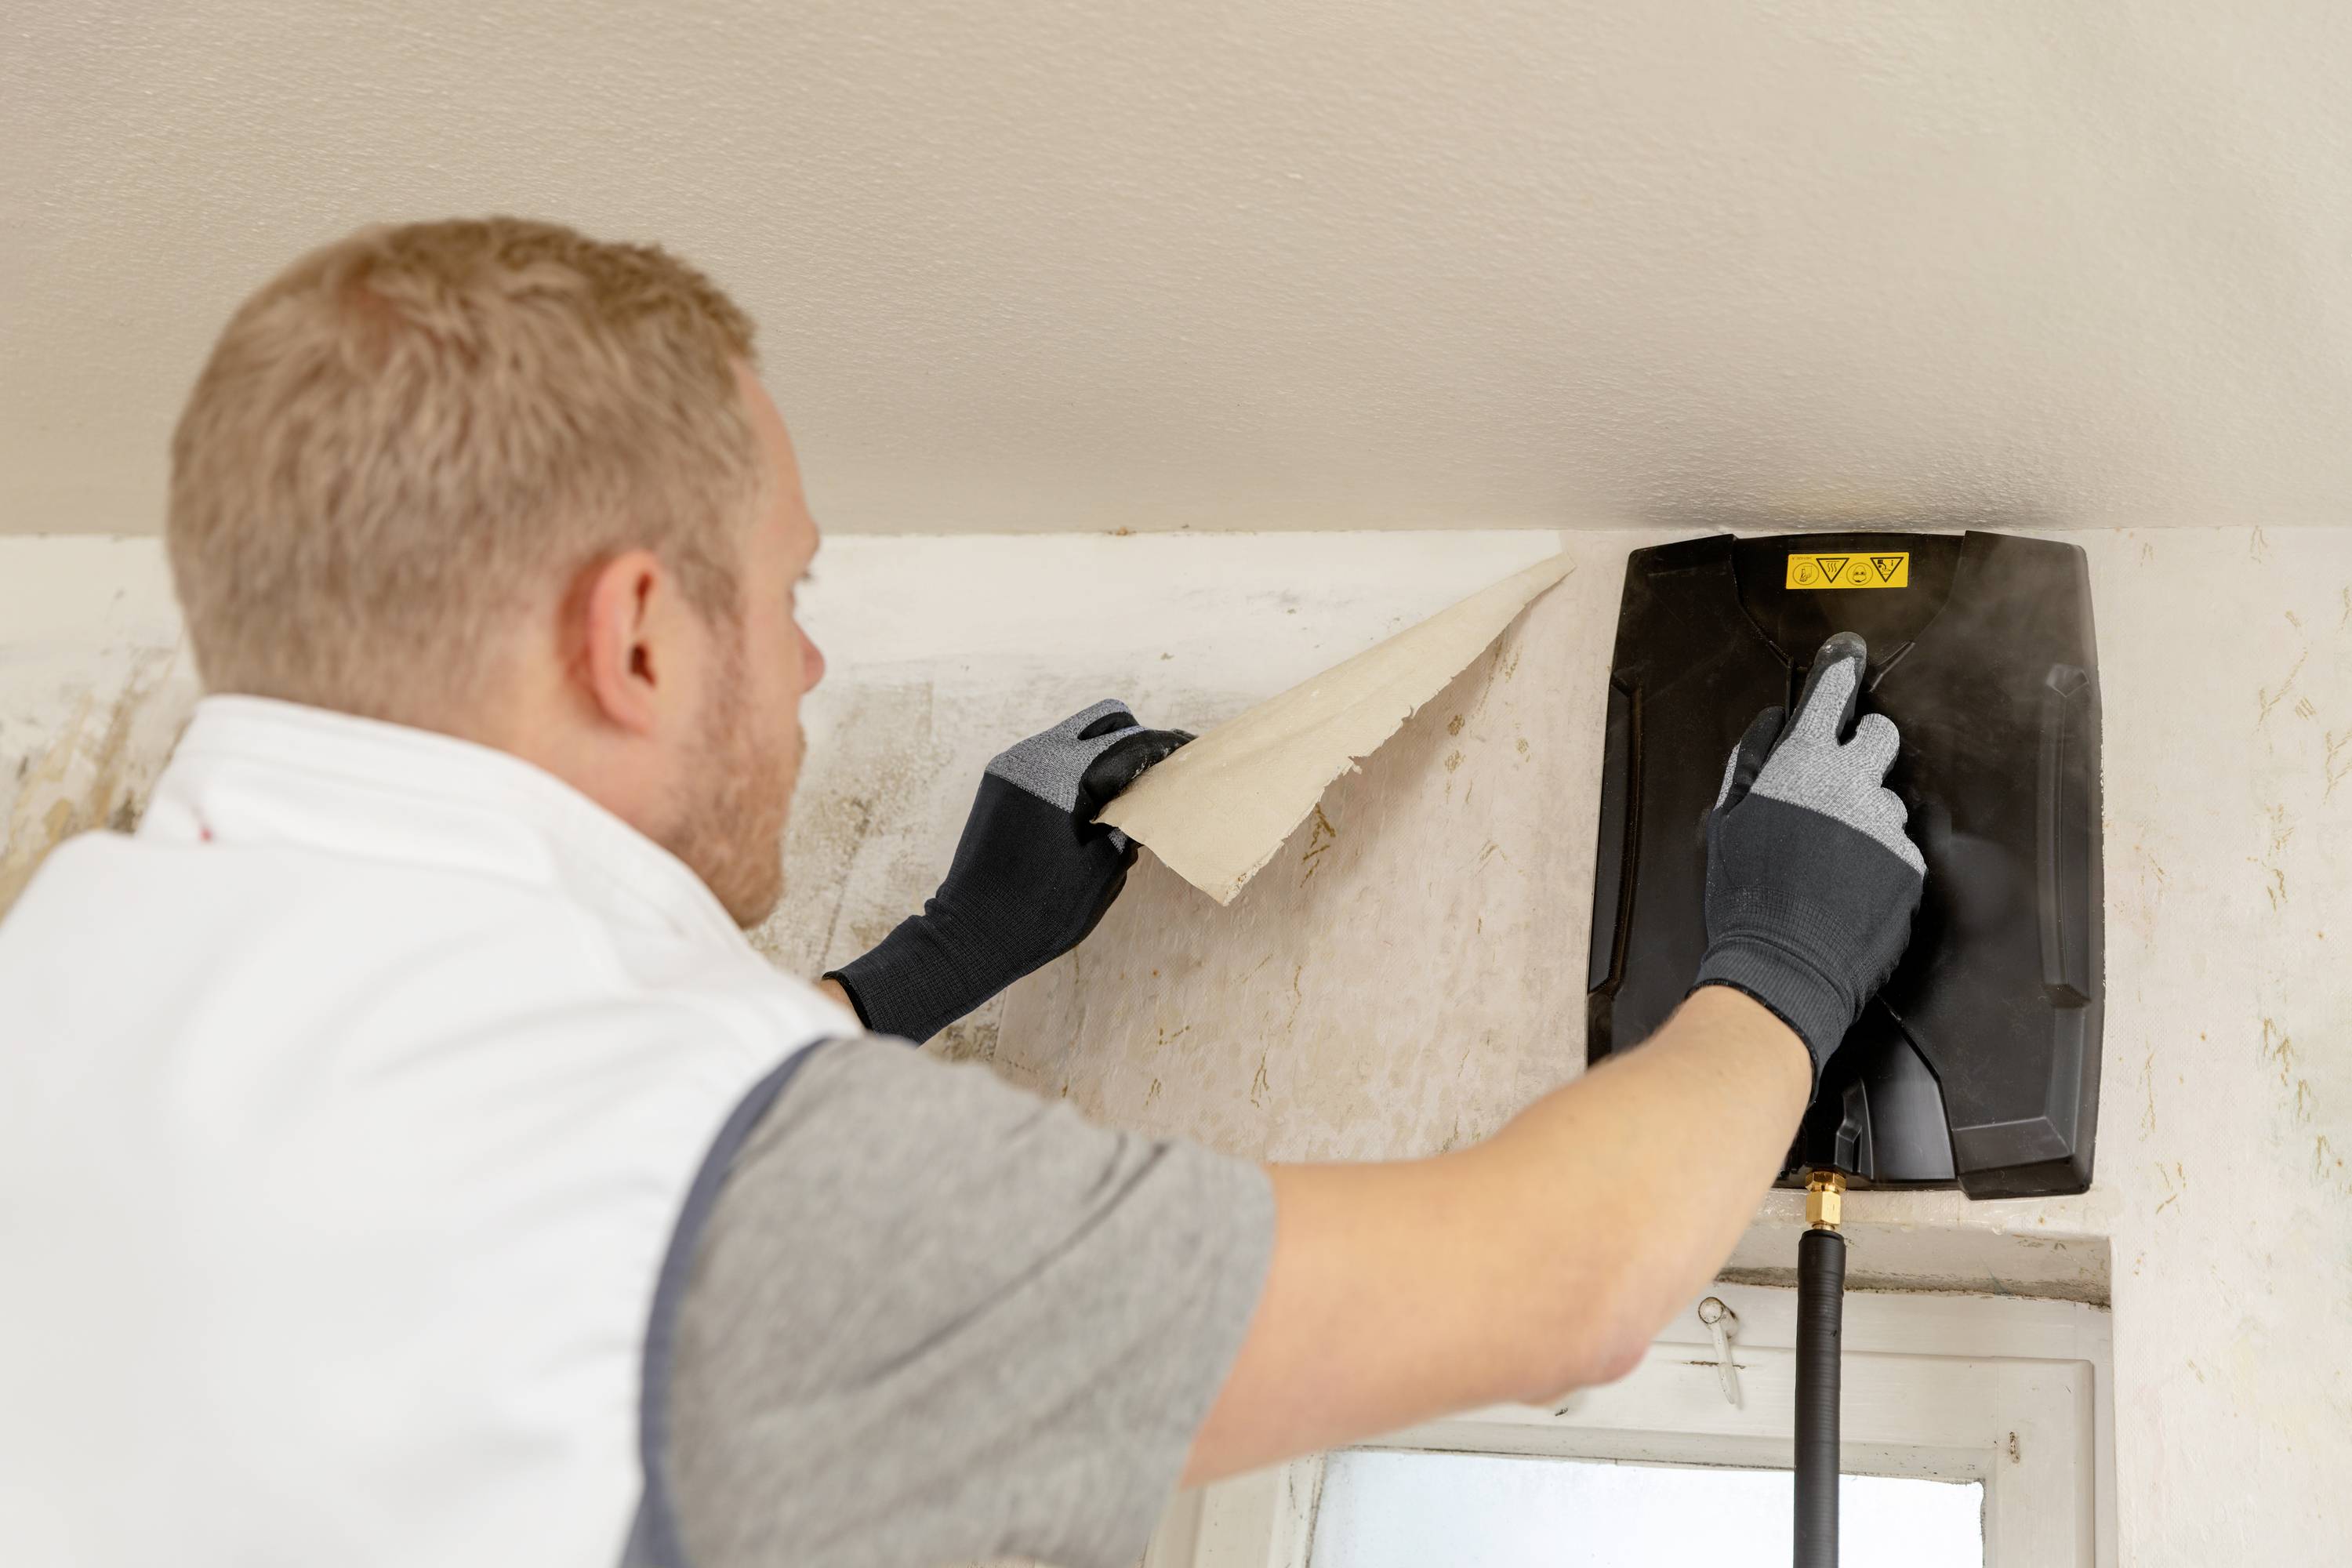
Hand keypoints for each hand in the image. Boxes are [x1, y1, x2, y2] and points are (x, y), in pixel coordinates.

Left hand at [826, 700, 1191, 1042]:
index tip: (1193, 749)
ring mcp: (1012, 766)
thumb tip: (1149, 801)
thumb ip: (1131, 825)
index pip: (1129, 744)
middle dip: (1136, 741)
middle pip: (1101, 722)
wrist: (970, 936)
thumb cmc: (1040, 911)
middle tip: (1160, 773)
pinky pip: (1051, 758)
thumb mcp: (1103, 870)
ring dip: (1105, 755)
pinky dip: (1078, 769)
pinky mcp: (999, 782)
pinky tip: (1093, 805)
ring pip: (1074, 737)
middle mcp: (1033, 757)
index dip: (1165, 747)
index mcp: (1061, 774)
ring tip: (1129, 795)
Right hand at [1691, 632, 1924, 1086]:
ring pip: (1890, 797)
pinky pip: (1900, 844)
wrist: (1785, 967)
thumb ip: (1751, 764)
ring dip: (1869, 813)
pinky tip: (1852, 884)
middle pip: (1882, 736)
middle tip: (1842, 776)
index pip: (1832, 698)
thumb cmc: (1746, 899)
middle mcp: (1852, 785)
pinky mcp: (1911, 865)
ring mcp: (1886, 825)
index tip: (1848, 659)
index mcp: (1802, 767)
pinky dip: (1881, 858)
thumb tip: (1772, 727)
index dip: (1840, 674)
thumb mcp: (1727, 824)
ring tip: (1836, 856)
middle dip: (1865, 748)